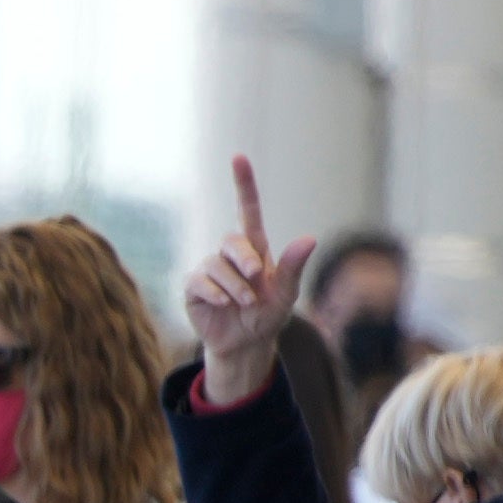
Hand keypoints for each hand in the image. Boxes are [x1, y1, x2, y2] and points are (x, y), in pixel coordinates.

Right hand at [182, 155, 317, 411]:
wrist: (245, 344)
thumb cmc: (268, 315)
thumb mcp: (286, 294)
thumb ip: (293, 267)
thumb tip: (309, 239)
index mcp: (255, 249)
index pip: (248, 210)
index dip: (243, 185)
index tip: (238, 158)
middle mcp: (230, 255)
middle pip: (232, 240)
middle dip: (246, 259)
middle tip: (257, 278)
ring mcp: (210, 270)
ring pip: (217, 266)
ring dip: (235, 286)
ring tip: (244, 303)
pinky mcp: (193, 287)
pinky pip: (200, 281)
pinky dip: (215, 294)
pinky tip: (224, 305)